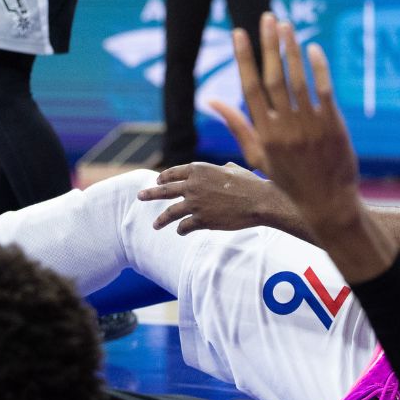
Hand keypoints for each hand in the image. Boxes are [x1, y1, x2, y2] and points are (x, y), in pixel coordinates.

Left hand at [138, 162, 284, 234]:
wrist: (259, 201)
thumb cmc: (250, 183)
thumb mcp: (234, 169)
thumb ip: (223, 169)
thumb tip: (223, 168)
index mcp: (199, 169)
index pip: (174, 173)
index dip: (164, 177)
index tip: (158, 181)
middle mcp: (193, 185)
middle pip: (164, 190)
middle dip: (150, 194)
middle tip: (140, 196)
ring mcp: (195, 204)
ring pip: (170, 212)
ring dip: (161, 219)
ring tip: (155, 225)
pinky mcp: (201, 220)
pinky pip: (184, 226)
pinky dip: (181, 230)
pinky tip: (181, 232)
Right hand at [210, 13, 360, 232]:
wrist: (327, 202)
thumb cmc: (288, 180)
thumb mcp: (257, 155)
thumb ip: (236, 125)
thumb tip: (210, 100)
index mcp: (264, 133)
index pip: (250, 88)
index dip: (244, 58)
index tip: (239, 32)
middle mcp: (285, 127)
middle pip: (273, 78)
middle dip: (269, 45)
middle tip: (267, 17)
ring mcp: (310, 125)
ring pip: (299, 79)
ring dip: (291, 50)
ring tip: (287, 25)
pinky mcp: (333, 125)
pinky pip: (324, 89)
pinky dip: (319, 67)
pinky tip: (312, 48)